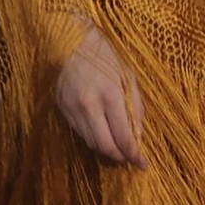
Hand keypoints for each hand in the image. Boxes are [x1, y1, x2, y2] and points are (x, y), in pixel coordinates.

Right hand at [54, 25, 147, 167]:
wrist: (72, 40)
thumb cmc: (106, 57)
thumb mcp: (128, 78)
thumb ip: (135, 108)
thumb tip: (139, 136)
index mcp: (111, 95)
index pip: (123, 137)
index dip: (134, 155)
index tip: (142, 164)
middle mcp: (89, 104)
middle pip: (105, 146)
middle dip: (120, 158)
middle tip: (130, 160)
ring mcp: (72, 108)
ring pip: (90, 142)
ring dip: (106, 151)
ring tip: (118, 150)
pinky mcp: (61, 108)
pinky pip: (79, 132)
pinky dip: (92, 138)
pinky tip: (102, 135)